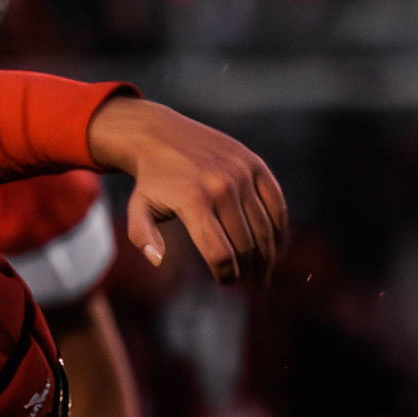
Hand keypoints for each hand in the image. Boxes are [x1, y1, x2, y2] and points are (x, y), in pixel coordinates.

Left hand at [91, 95, 289, 284]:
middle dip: (249, 269)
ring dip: (268, 255)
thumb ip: (143, 237)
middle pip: (246, 244)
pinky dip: (280, 228)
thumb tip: (157, 260)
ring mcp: (242, 174)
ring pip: (265, 228)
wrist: (161, 135)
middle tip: (250, 282)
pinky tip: (275, 244)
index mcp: (194, 201)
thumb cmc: (151, 180)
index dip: (226, 275)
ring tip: (264, 270)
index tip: (226, 281)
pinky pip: (277, 204)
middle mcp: (222, 186)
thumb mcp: (138, 208)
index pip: (220, 253)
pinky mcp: (255, 164)